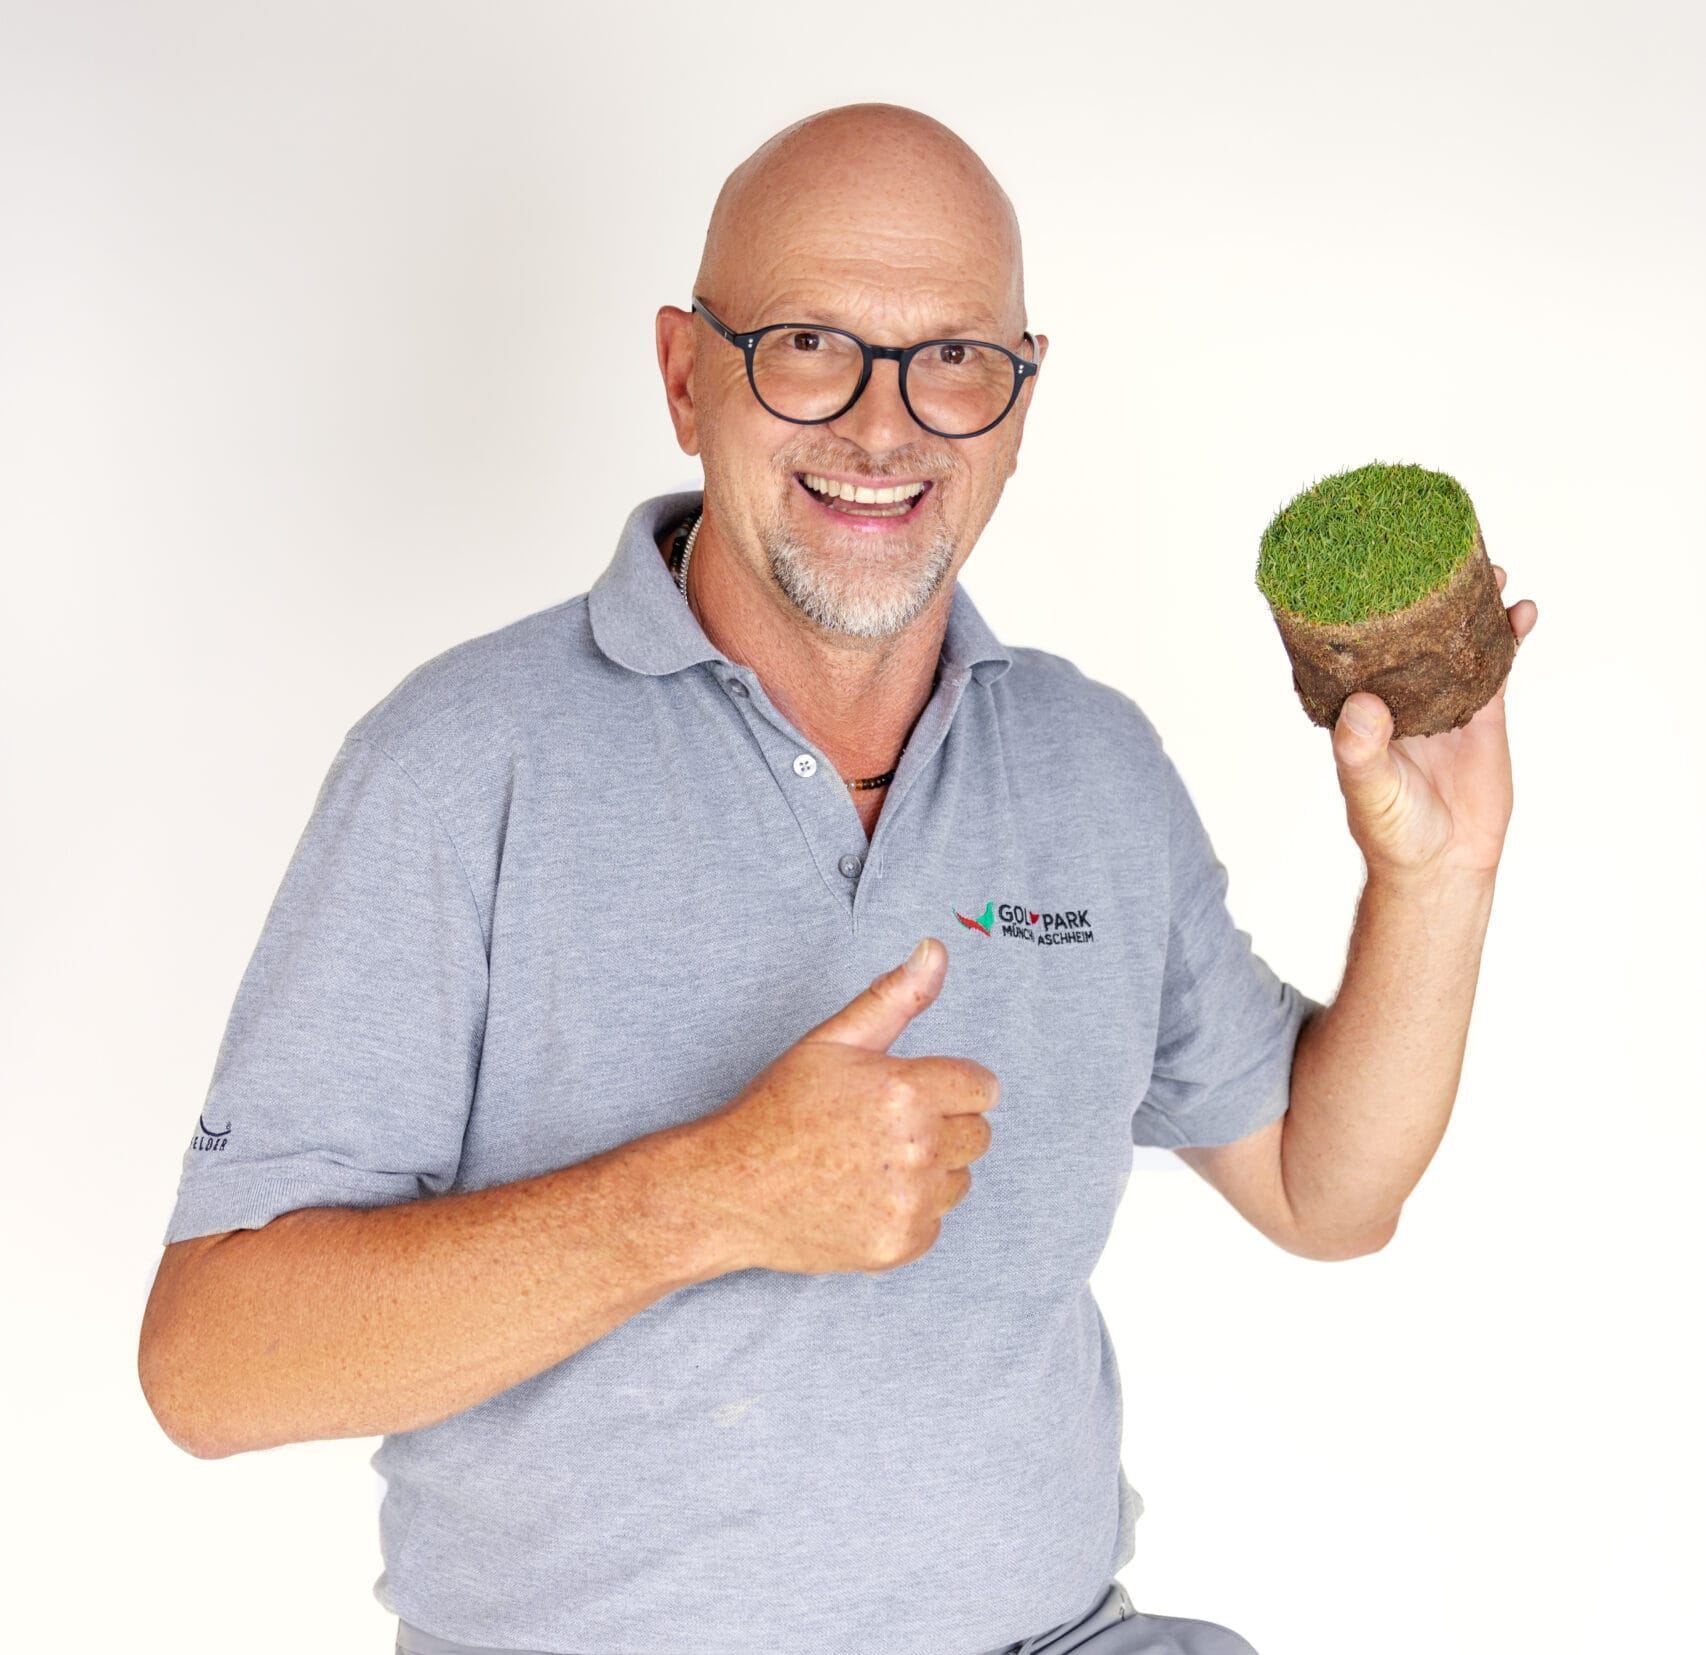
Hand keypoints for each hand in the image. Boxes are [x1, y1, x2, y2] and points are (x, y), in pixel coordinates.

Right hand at [692, 939, 999, 1275]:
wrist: (730, 1189)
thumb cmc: (778, 1109)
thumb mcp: (832, 1042)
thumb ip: (894, 997)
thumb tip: (936, 949)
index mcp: (905, 1091)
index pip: (983, 1088)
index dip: (951, 1085)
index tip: (915, 1092)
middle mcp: (917, 1148)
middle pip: (979, 1134)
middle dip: (943, 1124)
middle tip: (882, 1126)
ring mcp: (910, 1202)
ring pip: (959, 1179)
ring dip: (930, 1170)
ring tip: (868, 1161)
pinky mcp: (901, 1244)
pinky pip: (936, 1221)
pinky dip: (909, 1212)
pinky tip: (862, 1196)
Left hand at [1332, 563, 1538, 879]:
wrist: (1442, 865)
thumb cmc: (1391, 831)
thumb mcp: (1370, 790)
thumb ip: (1361, 752)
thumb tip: (1362, 707)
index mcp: (1360, 708)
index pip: (1354, 650)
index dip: (1360, 610)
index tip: (1368, 569)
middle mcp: (1399, 698)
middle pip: (1409, 634)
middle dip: (1424, 597)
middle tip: (1439, 556)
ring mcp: (1442, 702)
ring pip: (1456, 643)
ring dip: (1471, 608)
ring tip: (1488, 571)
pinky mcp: (1482, 715)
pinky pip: (1497, 667)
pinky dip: (1509, 638)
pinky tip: (1521, 612)